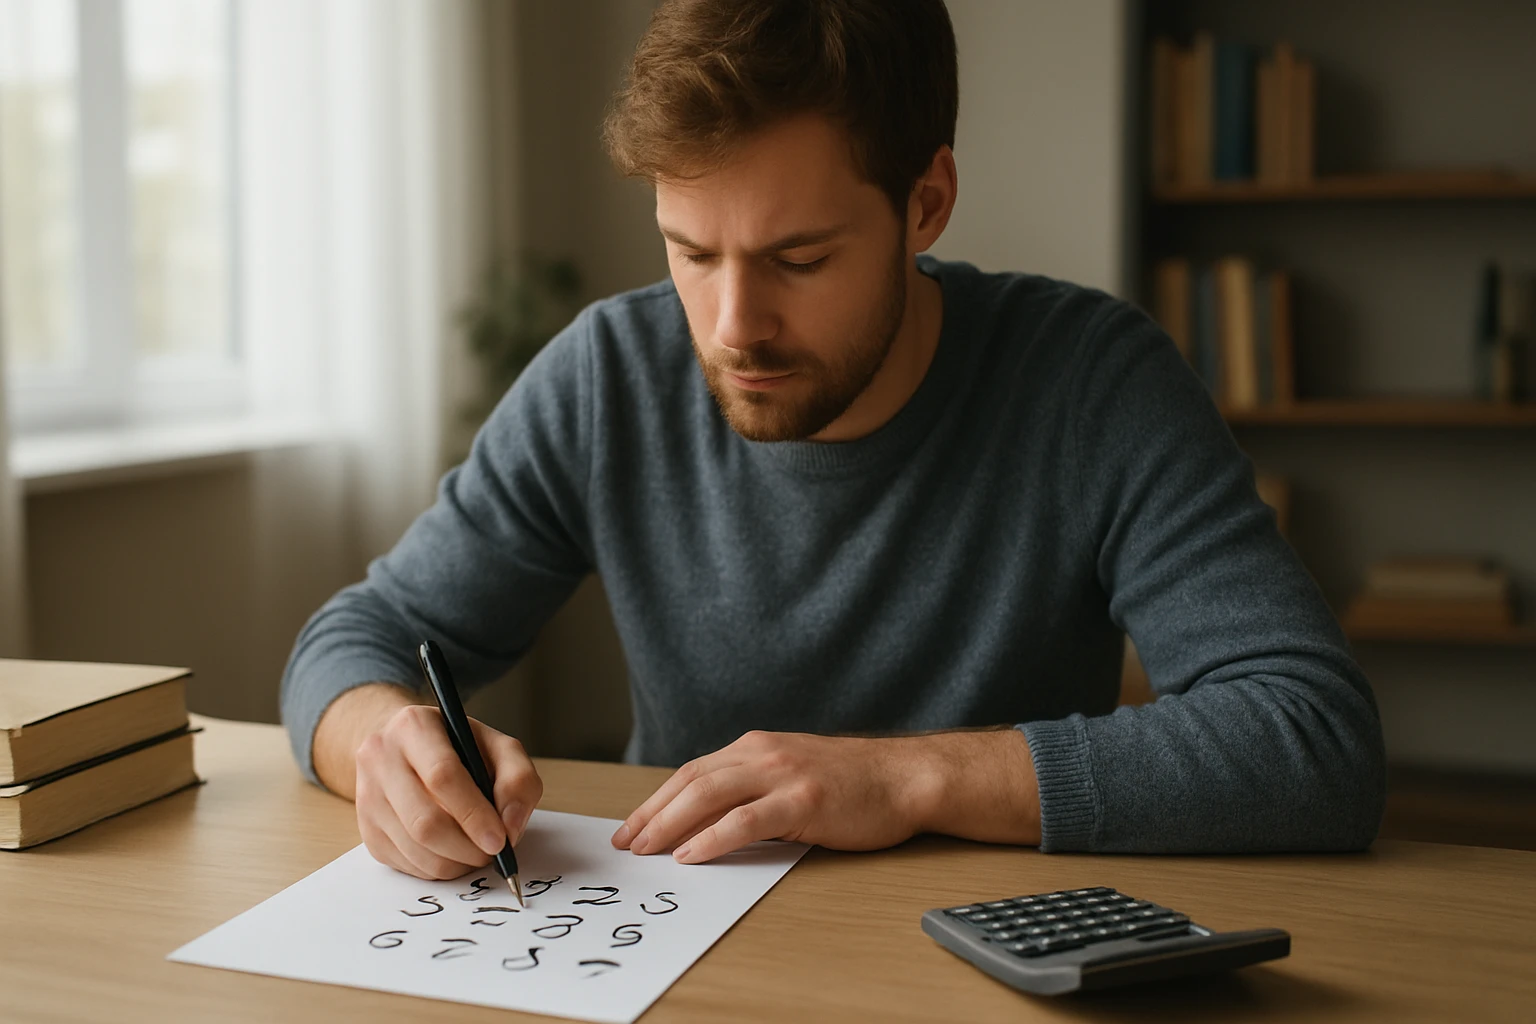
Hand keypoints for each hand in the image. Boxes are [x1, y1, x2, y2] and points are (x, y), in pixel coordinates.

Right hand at [354, 704, 542, 879]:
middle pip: (423, 820)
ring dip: (455, 863)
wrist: (407, 750)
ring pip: (414, 848)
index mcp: (414, 726)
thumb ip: (518, 780)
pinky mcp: (366, 829)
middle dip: (466, 847)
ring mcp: (367, 795)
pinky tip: (453, 853)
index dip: (474, 814)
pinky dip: (437, 868)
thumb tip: (511, 826)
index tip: (499, 840)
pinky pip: (405, 864)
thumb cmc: (458, 749)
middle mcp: (380, 757)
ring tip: (477, 852)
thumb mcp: (498, 747)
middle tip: (492, 854)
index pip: (442, 776)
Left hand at [610, 730, 934, 863]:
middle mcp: (763, 753)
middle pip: (691, 780)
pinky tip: (691, 855)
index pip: (694, 771)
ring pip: (709, 794)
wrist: (905, 777)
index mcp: (757, 747)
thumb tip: (708, 823)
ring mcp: (783, 774)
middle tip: (627, 842)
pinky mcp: (802, 800)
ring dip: (670, 823)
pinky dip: (712, 837)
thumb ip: (755, 789)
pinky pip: (745, 819)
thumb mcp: (794, 775)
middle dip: (652, 812)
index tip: (633, 825)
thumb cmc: (854, 784)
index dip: (658, 800)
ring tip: (648, 849)